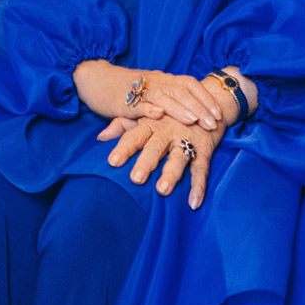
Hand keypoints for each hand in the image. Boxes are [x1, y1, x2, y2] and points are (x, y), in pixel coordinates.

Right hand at [74, 61, 225, 130]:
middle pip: (181, 92)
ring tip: (193, 121)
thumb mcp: (148, 94)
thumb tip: (191, 115)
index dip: (205, 98)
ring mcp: (139, 91)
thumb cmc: (123, 89)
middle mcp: (154, 82)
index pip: (189, 84)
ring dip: (179, 109)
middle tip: (214, 124)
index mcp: (162, 79)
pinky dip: (148, 108)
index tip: (219, 114)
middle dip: (199, 108)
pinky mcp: (123, 100)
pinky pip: (137, 103)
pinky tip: (159, 115)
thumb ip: (166, 102)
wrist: (94, 78)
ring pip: (163, 97)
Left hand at [97, 112, 226, 209]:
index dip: (124, 148)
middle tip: (136, 179)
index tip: (113, 161)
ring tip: (162, 190)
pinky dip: (199, 186)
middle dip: (146, 162)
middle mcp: (167, 131)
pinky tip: (194, 203)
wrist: (205, 101)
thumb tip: (100, 137)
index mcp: (150, 124)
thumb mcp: (144, 115)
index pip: (133, 136)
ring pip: (178, 158)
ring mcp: (186, 140)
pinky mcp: (204, 149)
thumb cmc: (167, 113)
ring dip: (171, 174)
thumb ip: (122, 125)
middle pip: (155, 148)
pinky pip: (201, 169)